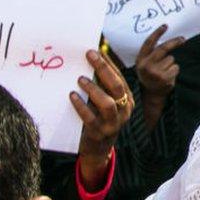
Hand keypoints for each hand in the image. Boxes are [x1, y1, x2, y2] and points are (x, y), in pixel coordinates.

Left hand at [71, 49, 132, 190]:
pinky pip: (90, 118)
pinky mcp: (99, 133)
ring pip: (108, 103)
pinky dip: (81, 106)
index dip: (108, 63)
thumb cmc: (100, 118)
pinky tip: (72, 96)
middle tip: (89, 56)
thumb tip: (93, 59)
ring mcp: (113, 123)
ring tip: (80, 79)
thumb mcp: (105, 101)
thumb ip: (102, 85)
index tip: (95, 50)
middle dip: (103, 69)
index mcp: (127, 99)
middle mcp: (124, 111)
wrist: (98, 149)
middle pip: (116, 86)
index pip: (119, 77)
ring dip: (93, 89)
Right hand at [135, 24, 183, 97]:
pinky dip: (174, 70)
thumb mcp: (145, 64)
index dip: (157, 33)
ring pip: (171, 59)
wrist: (151, 94)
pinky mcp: (165, 78)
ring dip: (171, 63)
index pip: (149, 43)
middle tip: (183, 39)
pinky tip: (168, 76)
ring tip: (164, 71)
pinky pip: (176, 67)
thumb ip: (152, 53)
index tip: (165, 26)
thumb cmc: (150, 75)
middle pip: (163, 48)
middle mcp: (146, 66)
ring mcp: (155, 72)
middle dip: (174, 42)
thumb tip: (167, 40)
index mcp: (140, 60)